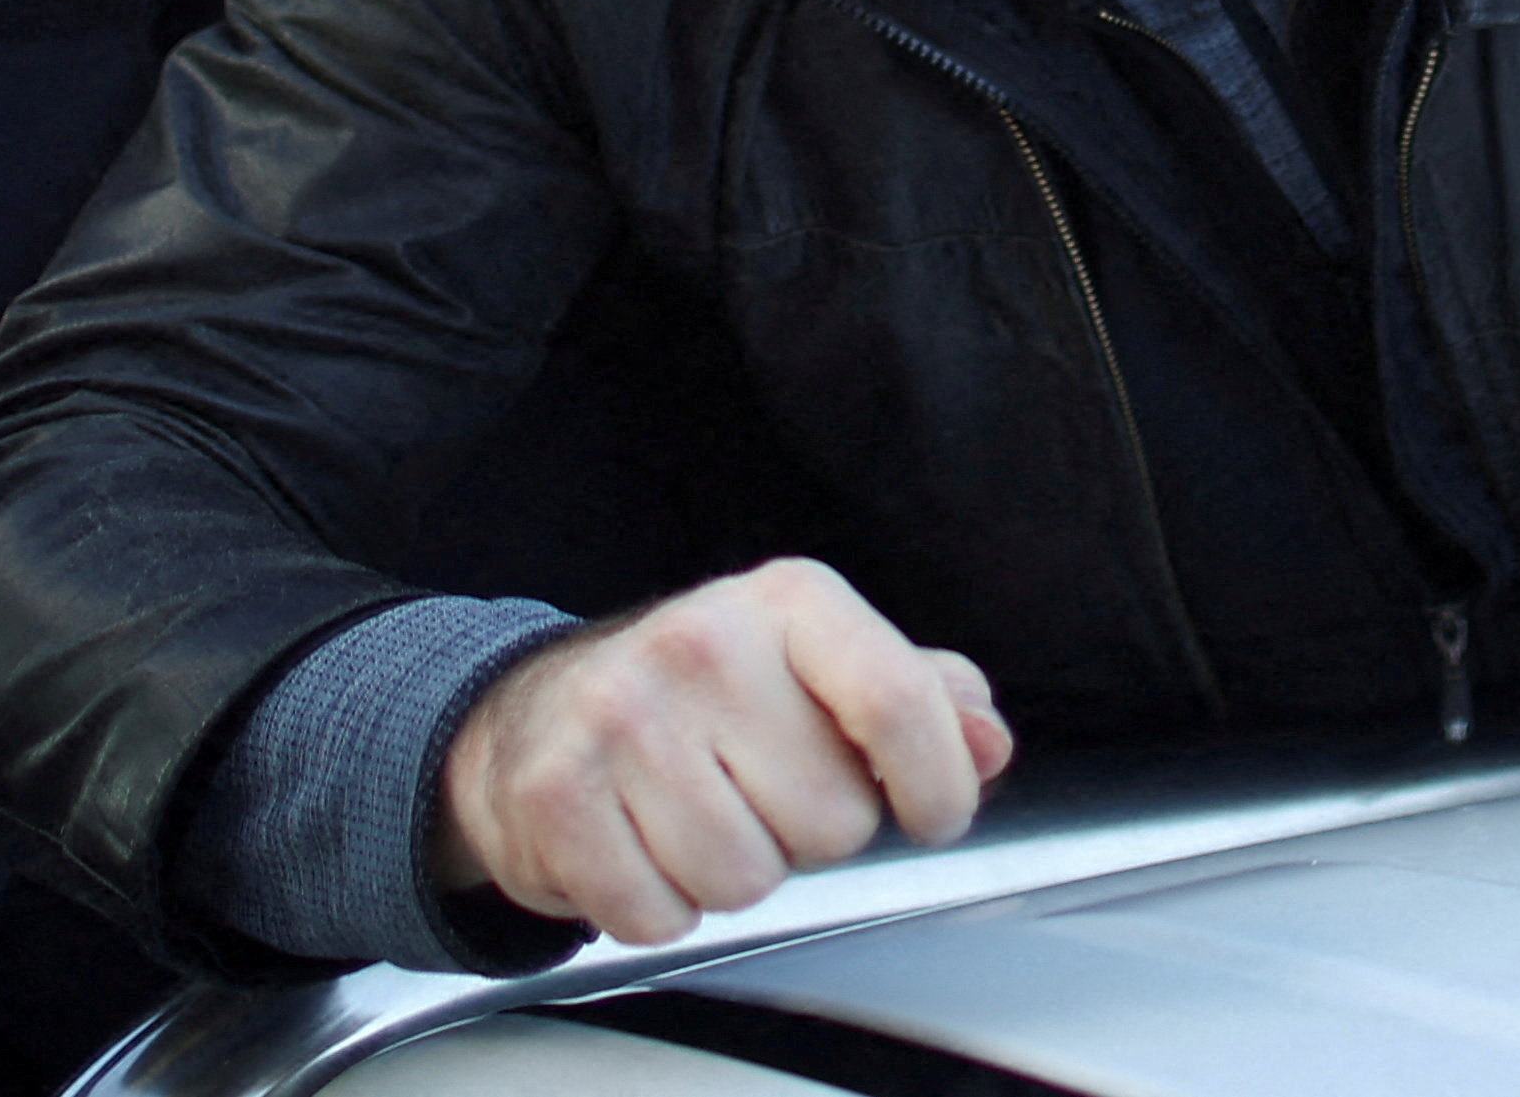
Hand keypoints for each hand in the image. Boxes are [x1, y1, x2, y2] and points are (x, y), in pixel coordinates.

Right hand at [437, 558, 1012, 947]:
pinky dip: (657, 907)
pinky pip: (660, 916)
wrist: (534, 716)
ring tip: (693, 815)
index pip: (896, 699)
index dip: (937, 783)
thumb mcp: (819, 670)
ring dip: (730, 875)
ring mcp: (620, 713)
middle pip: (829, 820)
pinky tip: (639, 845)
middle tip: (753, 790)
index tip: (931, 811)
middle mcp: (699, 641)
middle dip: (804, 833)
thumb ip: (918, 699)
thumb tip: (985, 740)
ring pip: (746, 879)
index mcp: (785, 603)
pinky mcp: (556, 791)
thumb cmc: (699, 699)